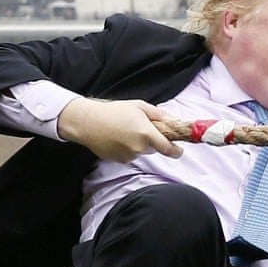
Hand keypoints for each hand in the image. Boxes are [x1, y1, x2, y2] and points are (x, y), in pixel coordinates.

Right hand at [57, 97, 181, 162]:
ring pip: (140, 152)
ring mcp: (128, 156)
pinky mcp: (119, 160)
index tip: (179, 150)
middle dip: (150, 140)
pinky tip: (116, 138)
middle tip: (138, 127)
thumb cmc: (113, 111)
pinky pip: (129, 156)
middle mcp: (139, 147)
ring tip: (123, 131)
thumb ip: (157, 114)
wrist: (88, 122)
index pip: (167, 148)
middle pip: (153, 148)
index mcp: (146, 133)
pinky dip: (126, 149)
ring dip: (137, 144)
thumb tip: (171, 119)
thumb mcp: (138, 106)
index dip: (176, 151)